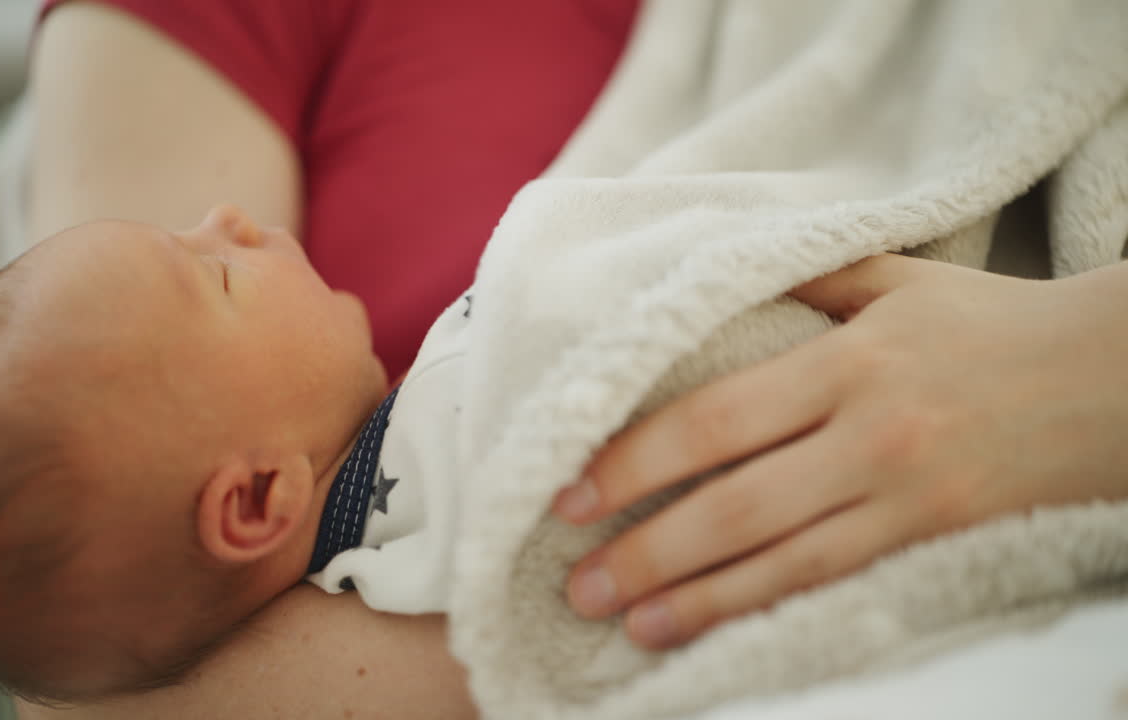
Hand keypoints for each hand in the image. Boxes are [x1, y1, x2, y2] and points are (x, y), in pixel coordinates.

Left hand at [552, 254, 1127, 649]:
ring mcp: (907, 500)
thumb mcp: (898, 281)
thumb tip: (712, 273)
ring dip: (696, 603)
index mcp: (849, 363)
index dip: (633, 463)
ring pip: (784, 565)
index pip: (714, 420)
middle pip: (735, 506)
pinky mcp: (936, 544)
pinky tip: (717, 634)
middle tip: (578, 583)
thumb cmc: (993, 325)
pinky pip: (840, 587)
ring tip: (626, 625)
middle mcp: (870, 435)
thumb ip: (804, 280)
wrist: (1117, 380)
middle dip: (647, 551)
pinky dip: (771, 614)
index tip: (570, 493)